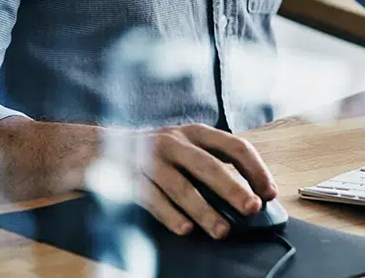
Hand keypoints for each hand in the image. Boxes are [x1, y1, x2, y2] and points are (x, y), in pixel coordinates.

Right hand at [128, 123, 277, 238]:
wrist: (96, 149)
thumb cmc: (151, 154)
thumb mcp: (183, 148)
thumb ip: (210, 162)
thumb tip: (248, 192)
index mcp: (194, 133)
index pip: (233, 145)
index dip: (254, 169)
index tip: (268, 192)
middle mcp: (174, 141)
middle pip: (209, 165)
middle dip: (233, 188)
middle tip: (251, 209)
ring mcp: (151, 159)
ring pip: (182, 186)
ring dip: (204, 210)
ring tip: (221, 231)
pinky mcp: (129, 177)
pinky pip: (153, 199)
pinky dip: (170, 215)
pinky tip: (185, 229)